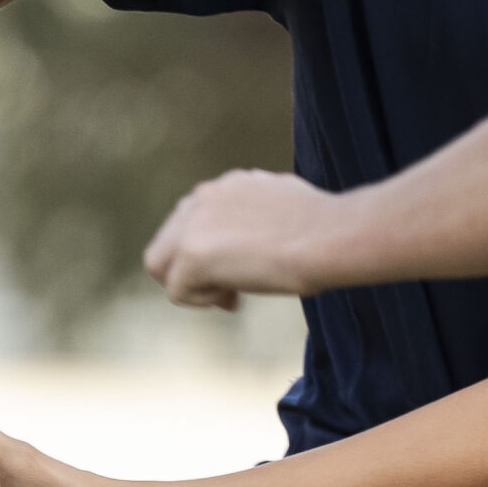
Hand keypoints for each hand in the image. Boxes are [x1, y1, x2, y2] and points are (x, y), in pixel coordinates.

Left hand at [142, 168, 342, 307]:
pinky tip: (235, 299)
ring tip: (229, 296)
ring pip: (160, 264)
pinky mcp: (191, 254)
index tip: (245, 266)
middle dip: (194, 268)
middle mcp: (203, 197)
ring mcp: (193, 224)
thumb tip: (259, 236)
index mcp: (226, 185)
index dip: (214, 250)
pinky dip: (204, 301)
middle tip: (231, 289)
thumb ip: (260, 214)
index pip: (195, 221)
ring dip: (192, 285)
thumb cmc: (323, 227)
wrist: (328, 236)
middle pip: (169, 240)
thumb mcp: (285, 206)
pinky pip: (177, 290)